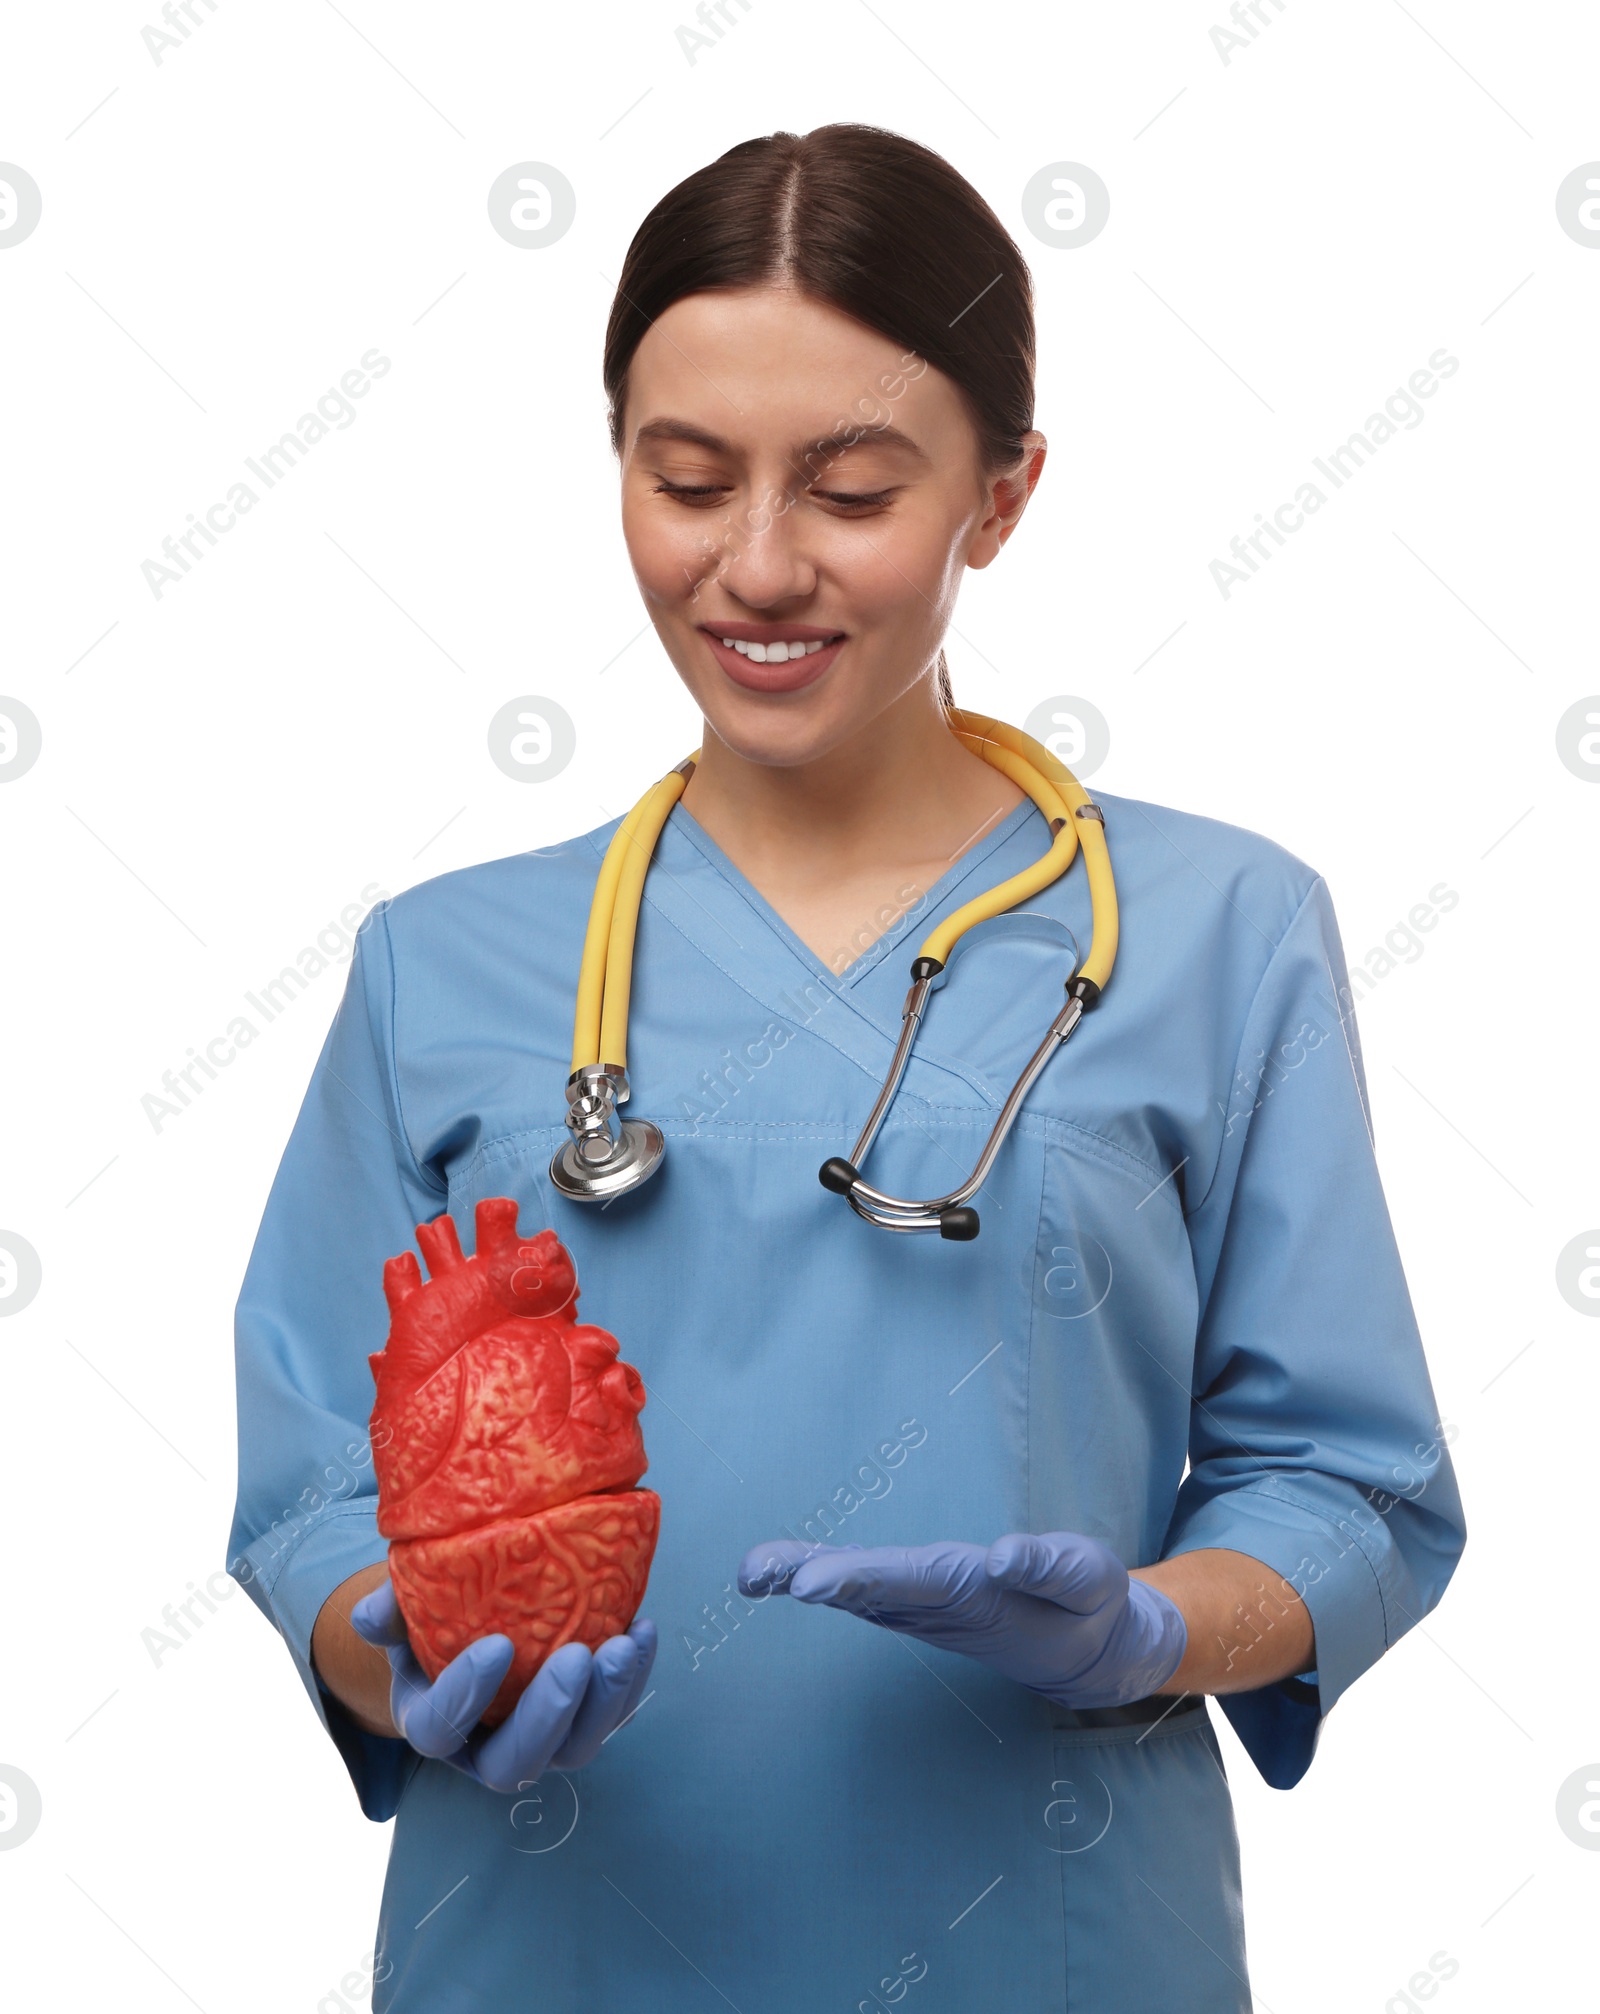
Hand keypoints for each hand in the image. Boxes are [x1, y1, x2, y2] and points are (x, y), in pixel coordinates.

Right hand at [349, 1580, 655, 1791]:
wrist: (473, 1621)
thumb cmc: (431, 1617)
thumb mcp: (404, 1609)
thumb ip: (389, 1608)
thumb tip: (372, 1615)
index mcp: (432, 1725)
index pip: (440, 1732)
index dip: (466, 1697)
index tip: (496, 1644)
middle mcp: (485, 1750)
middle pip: (515, 1762)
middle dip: (550, 1714)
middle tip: (576, 1655)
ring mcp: (539, 1743)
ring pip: (575, 1750)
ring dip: (605, 1702)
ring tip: (625, 1646)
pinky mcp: (581, 1724)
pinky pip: (612, 1716)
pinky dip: (632, 1680)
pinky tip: (643, 1631)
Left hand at [737, 1531, 1185, 1710]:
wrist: (1087, 1650)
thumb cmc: (1088, 1604)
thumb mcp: (1090, 1579)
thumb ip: (1050, 1567)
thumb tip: (1003, 1555)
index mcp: (977, 1597)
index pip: (910, 1583)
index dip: (857, 1579)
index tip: (807, 1585)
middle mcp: (939, 1606)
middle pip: (867, 1590)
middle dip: (811, 1579)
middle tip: (754, 1575)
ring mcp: (924, 1609)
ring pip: (857, 1592)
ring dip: (801, 1578)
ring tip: (750, 1571)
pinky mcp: (919, 1602)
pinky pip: (864, 1588)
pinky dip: (820, 1575)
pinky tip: (779, 1572)